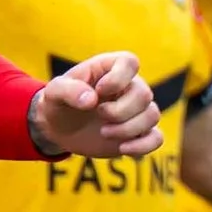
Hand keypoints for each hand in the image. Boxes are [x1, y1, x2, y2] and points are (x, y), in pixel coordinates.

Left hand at [29, 52, 160, 158]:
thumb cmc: (59, 103)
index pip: (130, 63)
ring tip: (104, 133)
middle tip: (99, 116)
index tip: (99, 92)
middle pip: (144, 94)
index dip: (118, 79)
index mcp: (110, 68)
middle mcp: (129, 86)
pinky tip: (122, 149)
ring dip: (128, 129)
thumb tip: (91, 99)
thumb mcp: (54, 92)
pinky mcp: (138, 133)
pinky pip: (157, 138)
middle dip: (120, 111)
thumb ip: (69, 90)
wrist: (60, 128)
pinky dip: (143, 146)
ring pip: (152, 115)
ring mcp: (136, 110)